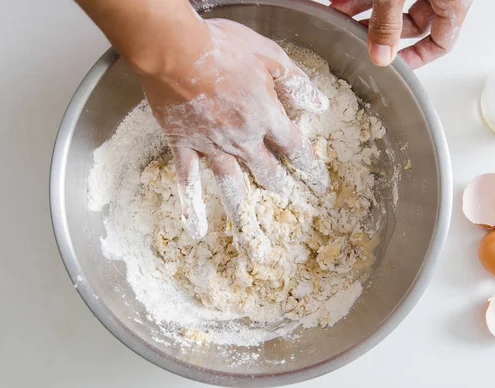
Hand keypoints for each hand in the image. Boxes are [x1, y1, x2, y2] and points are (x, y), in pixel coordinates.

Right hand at [138, 18, 329, 239]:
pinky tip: (195, 228)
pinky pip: (187, 180)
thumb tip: (319, 104)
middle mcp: (242, 139)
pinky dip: (190, 205)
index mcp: (266, 116)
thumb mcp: (270, 56)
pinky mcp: (182, 144)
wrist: (175, 50)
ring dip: (242, 208)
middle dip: (279, 186)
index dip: (309, 167)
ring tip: (250, 232)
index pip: (295, 148)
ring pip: (231, 183)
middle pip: (265, 169)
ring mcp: (211, 145)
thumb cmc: (223, 48)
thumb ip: (296, 83)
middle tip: (287, 199)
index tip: (319, 184)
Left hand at [330, 0, 471, 67]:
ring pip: (397, 3)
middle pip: (414, 23)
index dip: (415, 58)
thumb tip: (380, 56)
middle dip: (379, 29)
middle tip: (354, 33)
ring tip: (339, 11)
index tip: (389, 63)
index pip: (441, 43)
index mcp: (455, 1)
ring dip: (367, 9)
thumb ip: (388, 21)